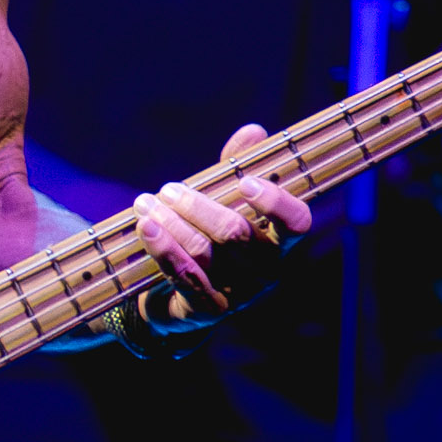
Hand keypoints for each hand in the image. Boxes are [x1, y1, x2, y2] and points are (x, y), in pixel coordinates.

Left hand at [131, 124, 311, 327]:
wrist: (177, 297)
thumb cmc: (208, 238)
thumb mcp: (222, 202)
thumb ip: (237, 168)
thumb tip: (254, 131)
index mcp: (279, 242)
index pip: (297, 223)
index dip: (275, 202)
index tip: (245, 182)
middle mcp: (265, 272)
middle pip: (236, 233)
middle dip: (198, 206)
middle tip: (169, 189)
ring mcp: (237, 294)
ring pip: (204, 251)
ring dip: (171, 222)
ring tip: (145, 202)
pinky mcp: (206, 310)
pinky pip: (184, 276)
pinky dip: (163, 248)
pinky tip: (145, 227)